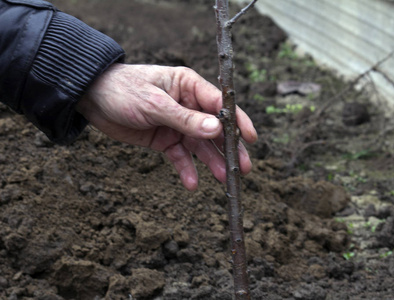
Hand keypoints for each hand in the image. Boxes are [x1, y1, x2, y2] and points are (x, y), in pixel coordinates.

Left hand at [76, 64, 256, 190]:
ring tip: (225, 179)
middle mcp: (187, 105)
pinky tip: (192, 183)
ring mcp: (177, 124)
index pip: (220, 104)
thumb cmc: (123, 90)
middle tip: (243, 168)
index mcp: (188, 87)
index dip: (237, 121)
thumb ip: (185, 118)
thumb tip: (217, 129)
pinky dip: (186, 169)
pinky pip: (180, 156)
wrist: (91, 99)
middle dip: (229, 148)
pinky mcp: (164, 140)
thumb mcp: (154, 104)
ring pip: (200, 146)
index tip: (251, 138)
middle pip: (214, 129)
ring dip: (212, 162)